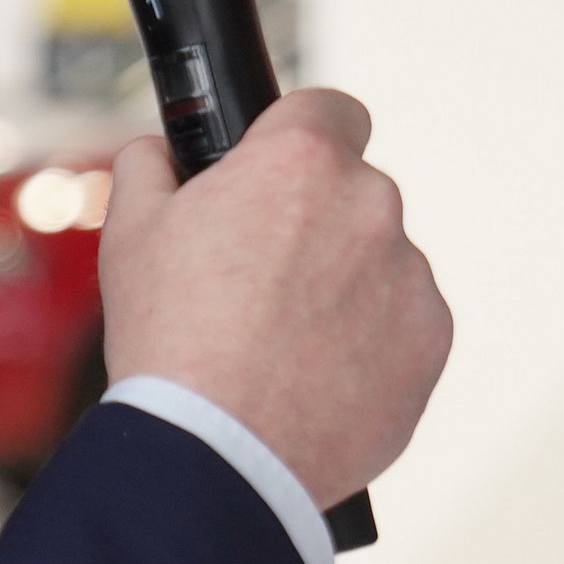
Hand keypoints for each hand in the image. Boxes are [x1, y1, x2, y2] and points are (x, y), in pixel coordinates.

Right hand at [95, 90, 450, 508]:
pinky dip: (371, 341)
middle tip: (260, 278)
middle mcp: (370, 205)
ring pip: (379, 261)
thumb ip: (151, 165)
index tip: (281, 169)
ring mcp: (409, 274)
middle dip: (315, 223)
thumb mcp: (131, 231)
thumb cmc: (171, 342)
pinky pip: (404, 322)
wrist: (218, 454)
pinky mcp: (431, 339)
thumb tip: (162, 151)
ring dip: (345, 285)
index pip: (329, 109)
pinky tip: (316, 373)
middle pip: (352, 193)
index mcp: (301, 161)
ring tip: (283, 341)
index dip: (299, 137)